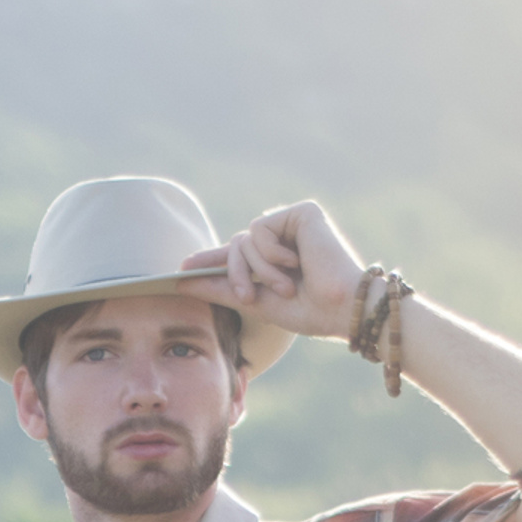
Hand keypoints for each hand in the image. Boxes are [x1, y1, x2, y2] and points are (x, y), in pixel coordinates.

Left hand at [184, 199, 369, 342]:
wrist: (340, 308)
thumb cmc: (306, 310)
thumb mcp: (255, 300)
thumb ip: (221, 288)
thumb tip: (183, 280)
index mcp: (275, 257)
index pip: (236, 255)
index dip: (210, 261)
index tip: (181, 269)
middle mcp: (284, 235)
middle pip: (235, 246)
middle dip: (236, 274)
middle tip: (250, 297)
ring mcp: (292, 221)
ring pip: (244, 239)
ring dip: (259, 269)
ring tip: (287, 284)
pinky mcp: (302, 211)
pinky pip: (260, 229)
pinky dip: (270, 253)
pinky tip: (296, 262)